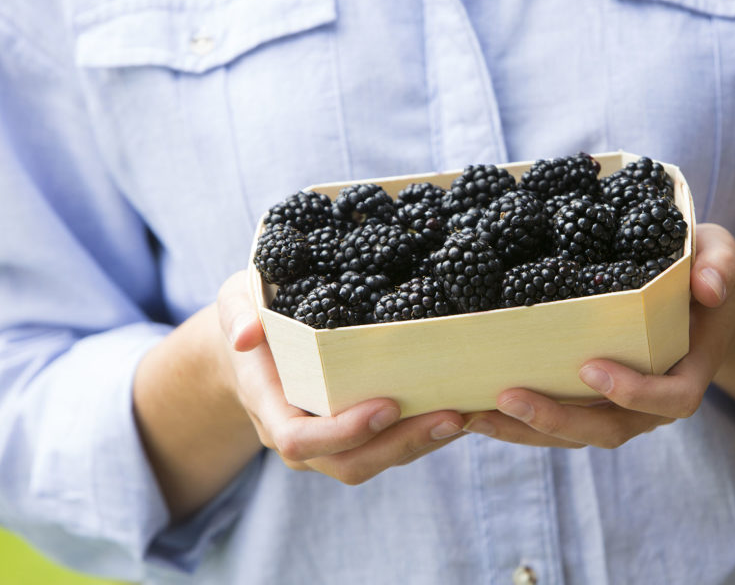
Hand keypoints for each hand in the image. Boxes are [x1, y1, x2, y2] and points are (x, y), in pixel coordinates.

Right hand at [217, 271, 464, 483]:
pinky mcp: (356, 436)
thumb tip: (246, 335)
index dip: (344, 432)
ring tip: (467, 415)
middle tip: (452, 415)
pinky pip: (391, 448)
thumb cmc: (254, 314)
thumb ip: (238, 313)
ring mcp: (328, 442)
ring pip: (376, 461)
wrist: (256, 345)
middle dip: (402, 445)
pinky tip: (463, 411)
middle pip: (349, 463)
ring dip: (423, 444)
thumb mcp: (237, 301)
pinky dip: (426, 435)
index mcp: (269, 406)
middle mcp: (299, 434)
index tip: (388, 405)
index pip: (300, 440)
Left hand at [462, 223, 734, 447]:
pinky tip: (476, 410)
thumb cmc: (705, 269)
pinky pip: (559, 421)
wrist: (699, 294)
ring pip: (577, 435)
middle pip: (611, 429)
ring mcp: (622, 408)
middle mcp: (654, 401)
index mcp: (689, 371)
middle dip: (558, 419)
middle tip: (509, 397)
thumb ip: (720, 265)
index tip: (590, 368)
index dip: (633, 393)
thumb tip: (709, 286)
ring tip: (475, 416)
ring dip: (526, 431)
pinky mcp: (593, 402)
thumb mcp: (721, 255)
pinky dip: (519, 422)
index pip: (670, 399)